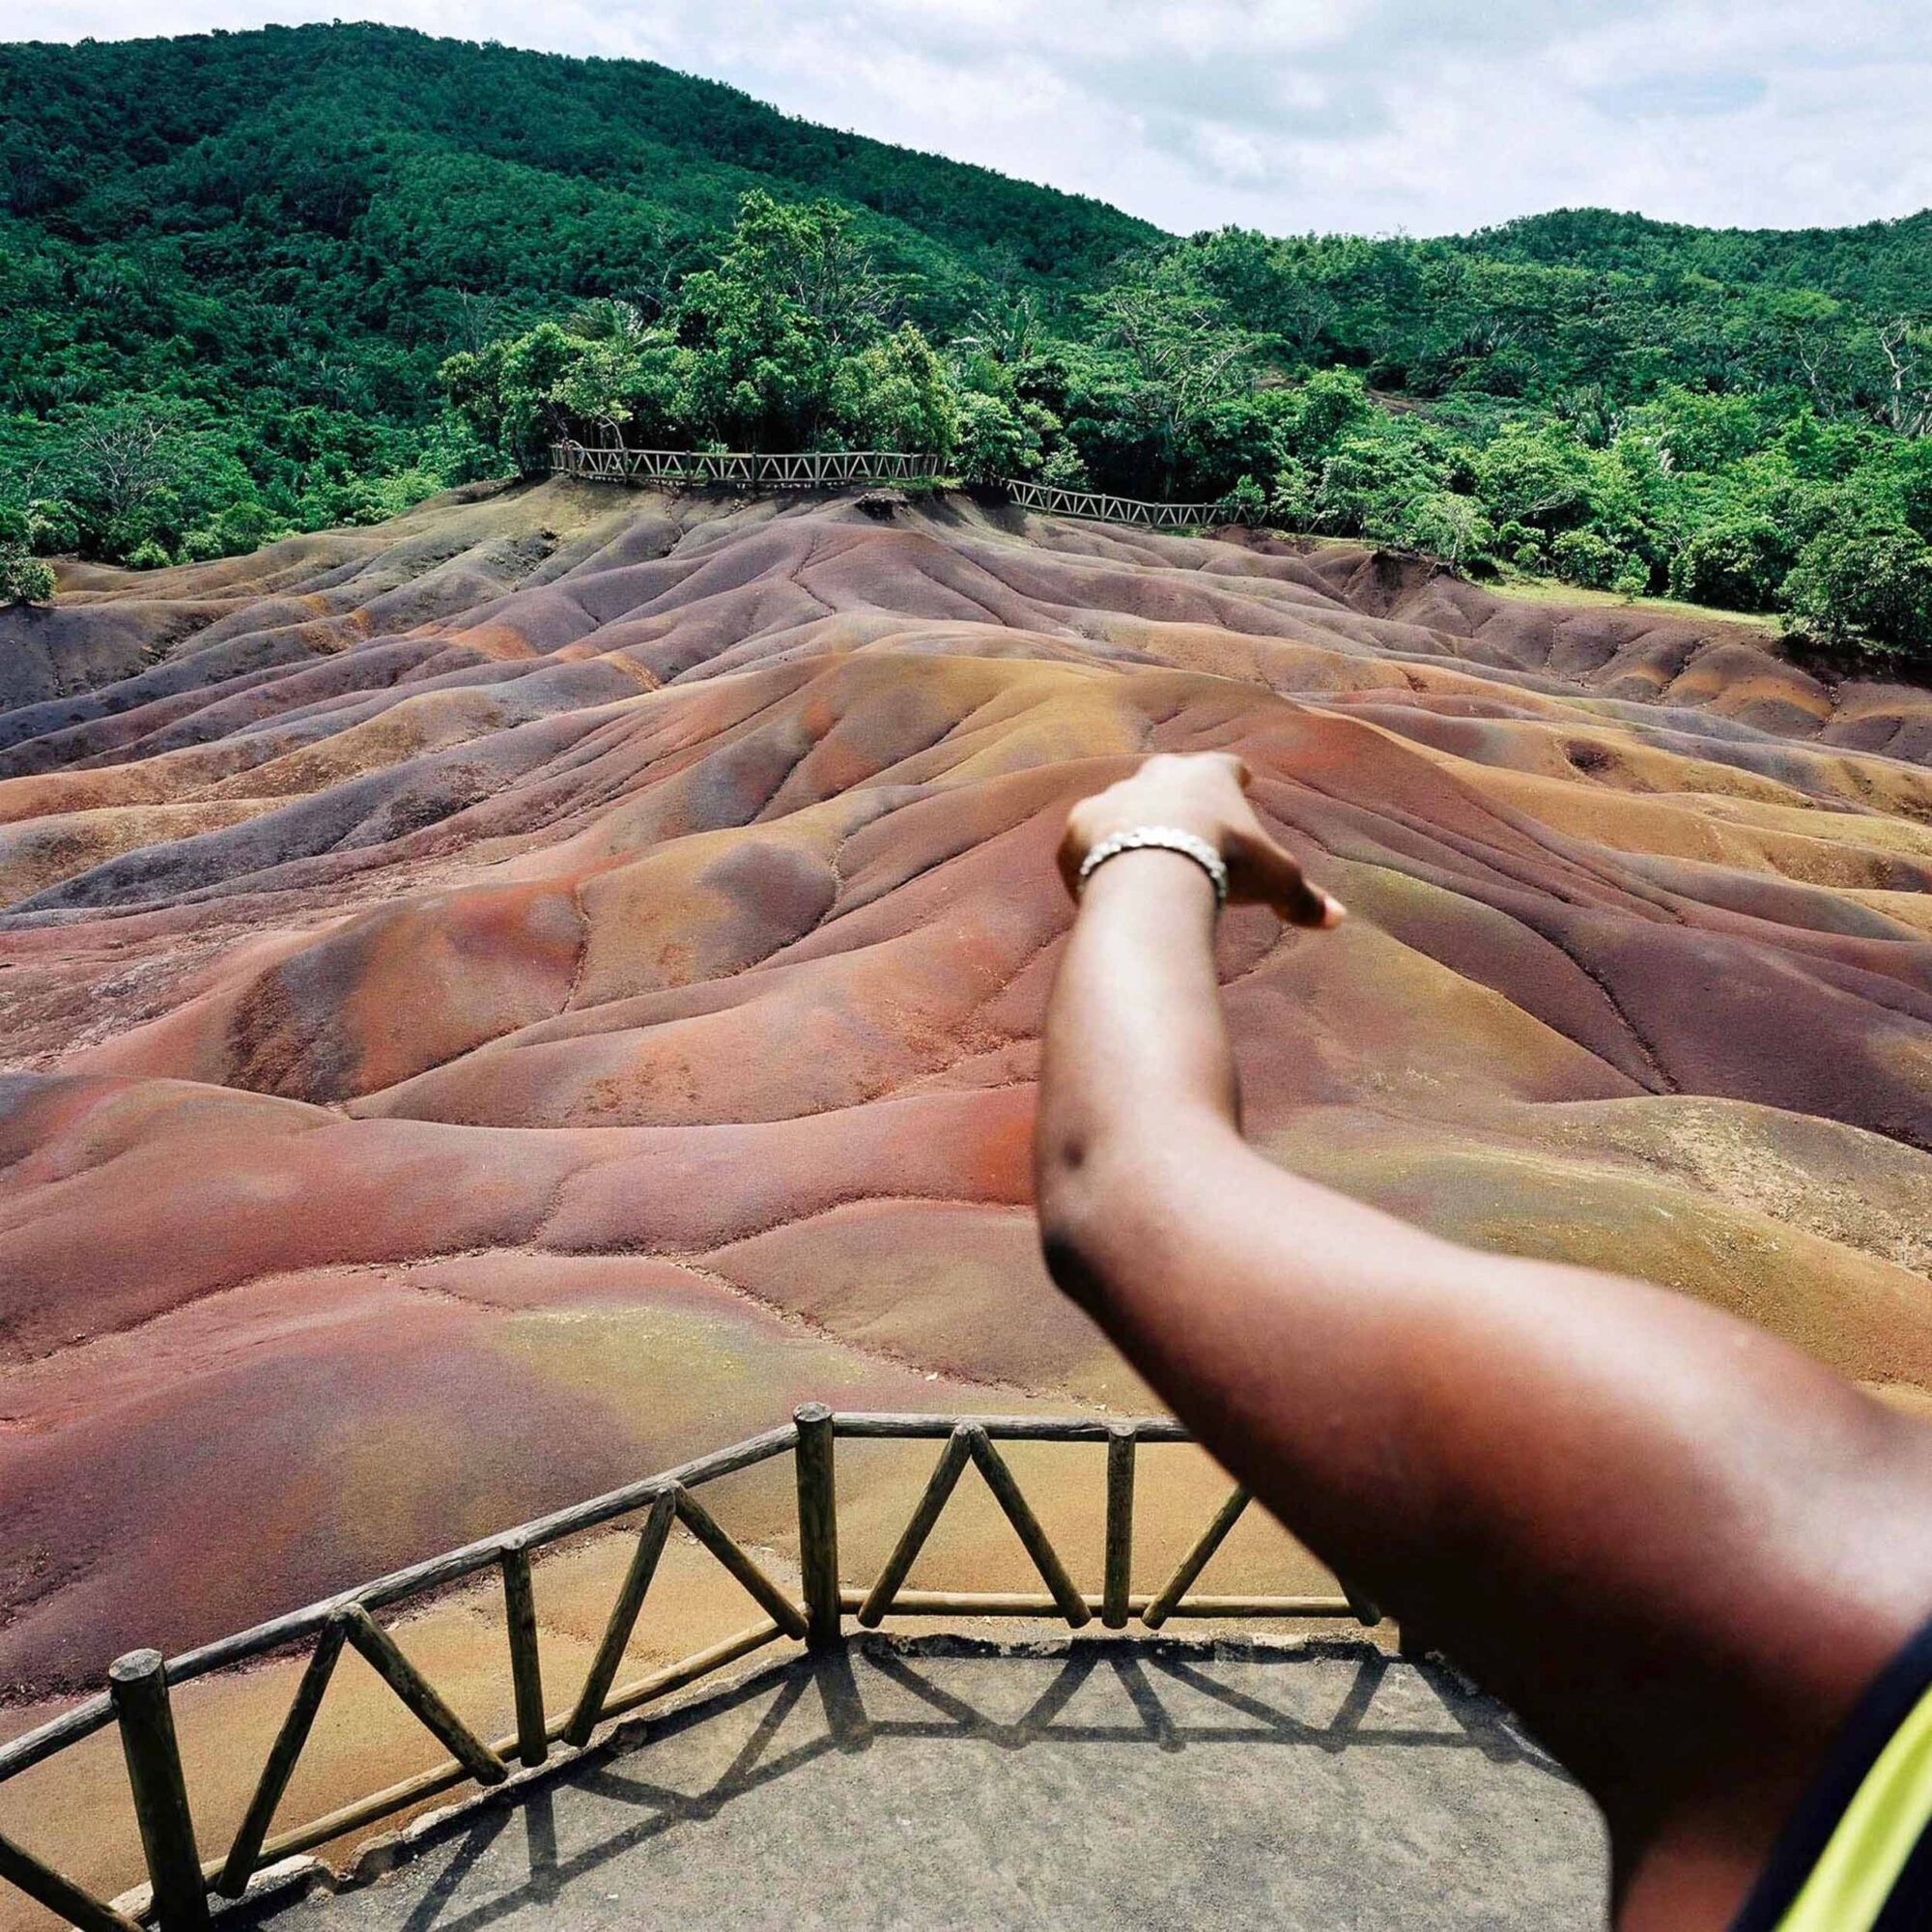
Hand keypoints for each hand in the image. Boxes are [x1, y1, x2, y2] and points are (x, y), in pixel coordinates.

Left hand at [1057, 752, 1344, 927]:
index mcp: (1209, 774)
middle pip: (1167, 776)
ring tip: (1133, 850)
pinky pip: (1084, 841)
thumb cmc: (1226, 865)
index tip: (1242, 782)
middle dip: (1176, 793)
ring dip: (1128, 823)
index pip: (1227, 767)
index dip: (1235, 778)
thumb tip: (1337, 918)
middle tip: (1182, 813)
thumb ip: (1303, 897)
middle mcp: (1156, 775)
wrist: (1154, 872)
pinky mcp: (1077, 828)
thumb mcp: (1276, 880)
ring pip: (1120, 806)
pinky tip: (1097, 879)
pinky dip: (1091, 856)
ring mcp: (1112, 797)